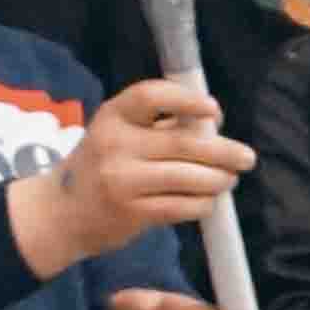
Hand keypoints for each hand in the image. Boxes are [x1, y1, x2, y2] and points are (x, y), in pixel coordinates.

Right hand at [16, 77, 250, 275]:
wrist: (61, 213)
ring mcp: (121, 180)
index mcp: (112, 115)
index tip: (214, 110)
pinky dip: (201, 203)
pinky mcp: (130, 213)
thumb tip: (212, 126)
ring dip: (218, 179)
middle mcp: (114, 144)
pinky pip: (180, 206)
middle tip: (247, 157)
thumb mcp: (117, 134)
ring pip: (186, 177)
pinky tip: (207, 201)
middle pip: (181, 143)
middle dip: (223, 151)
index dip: (187, 100)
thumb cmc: (102, 165)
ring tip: (229, 179)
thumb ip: (158, 126)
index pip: (151, 96)